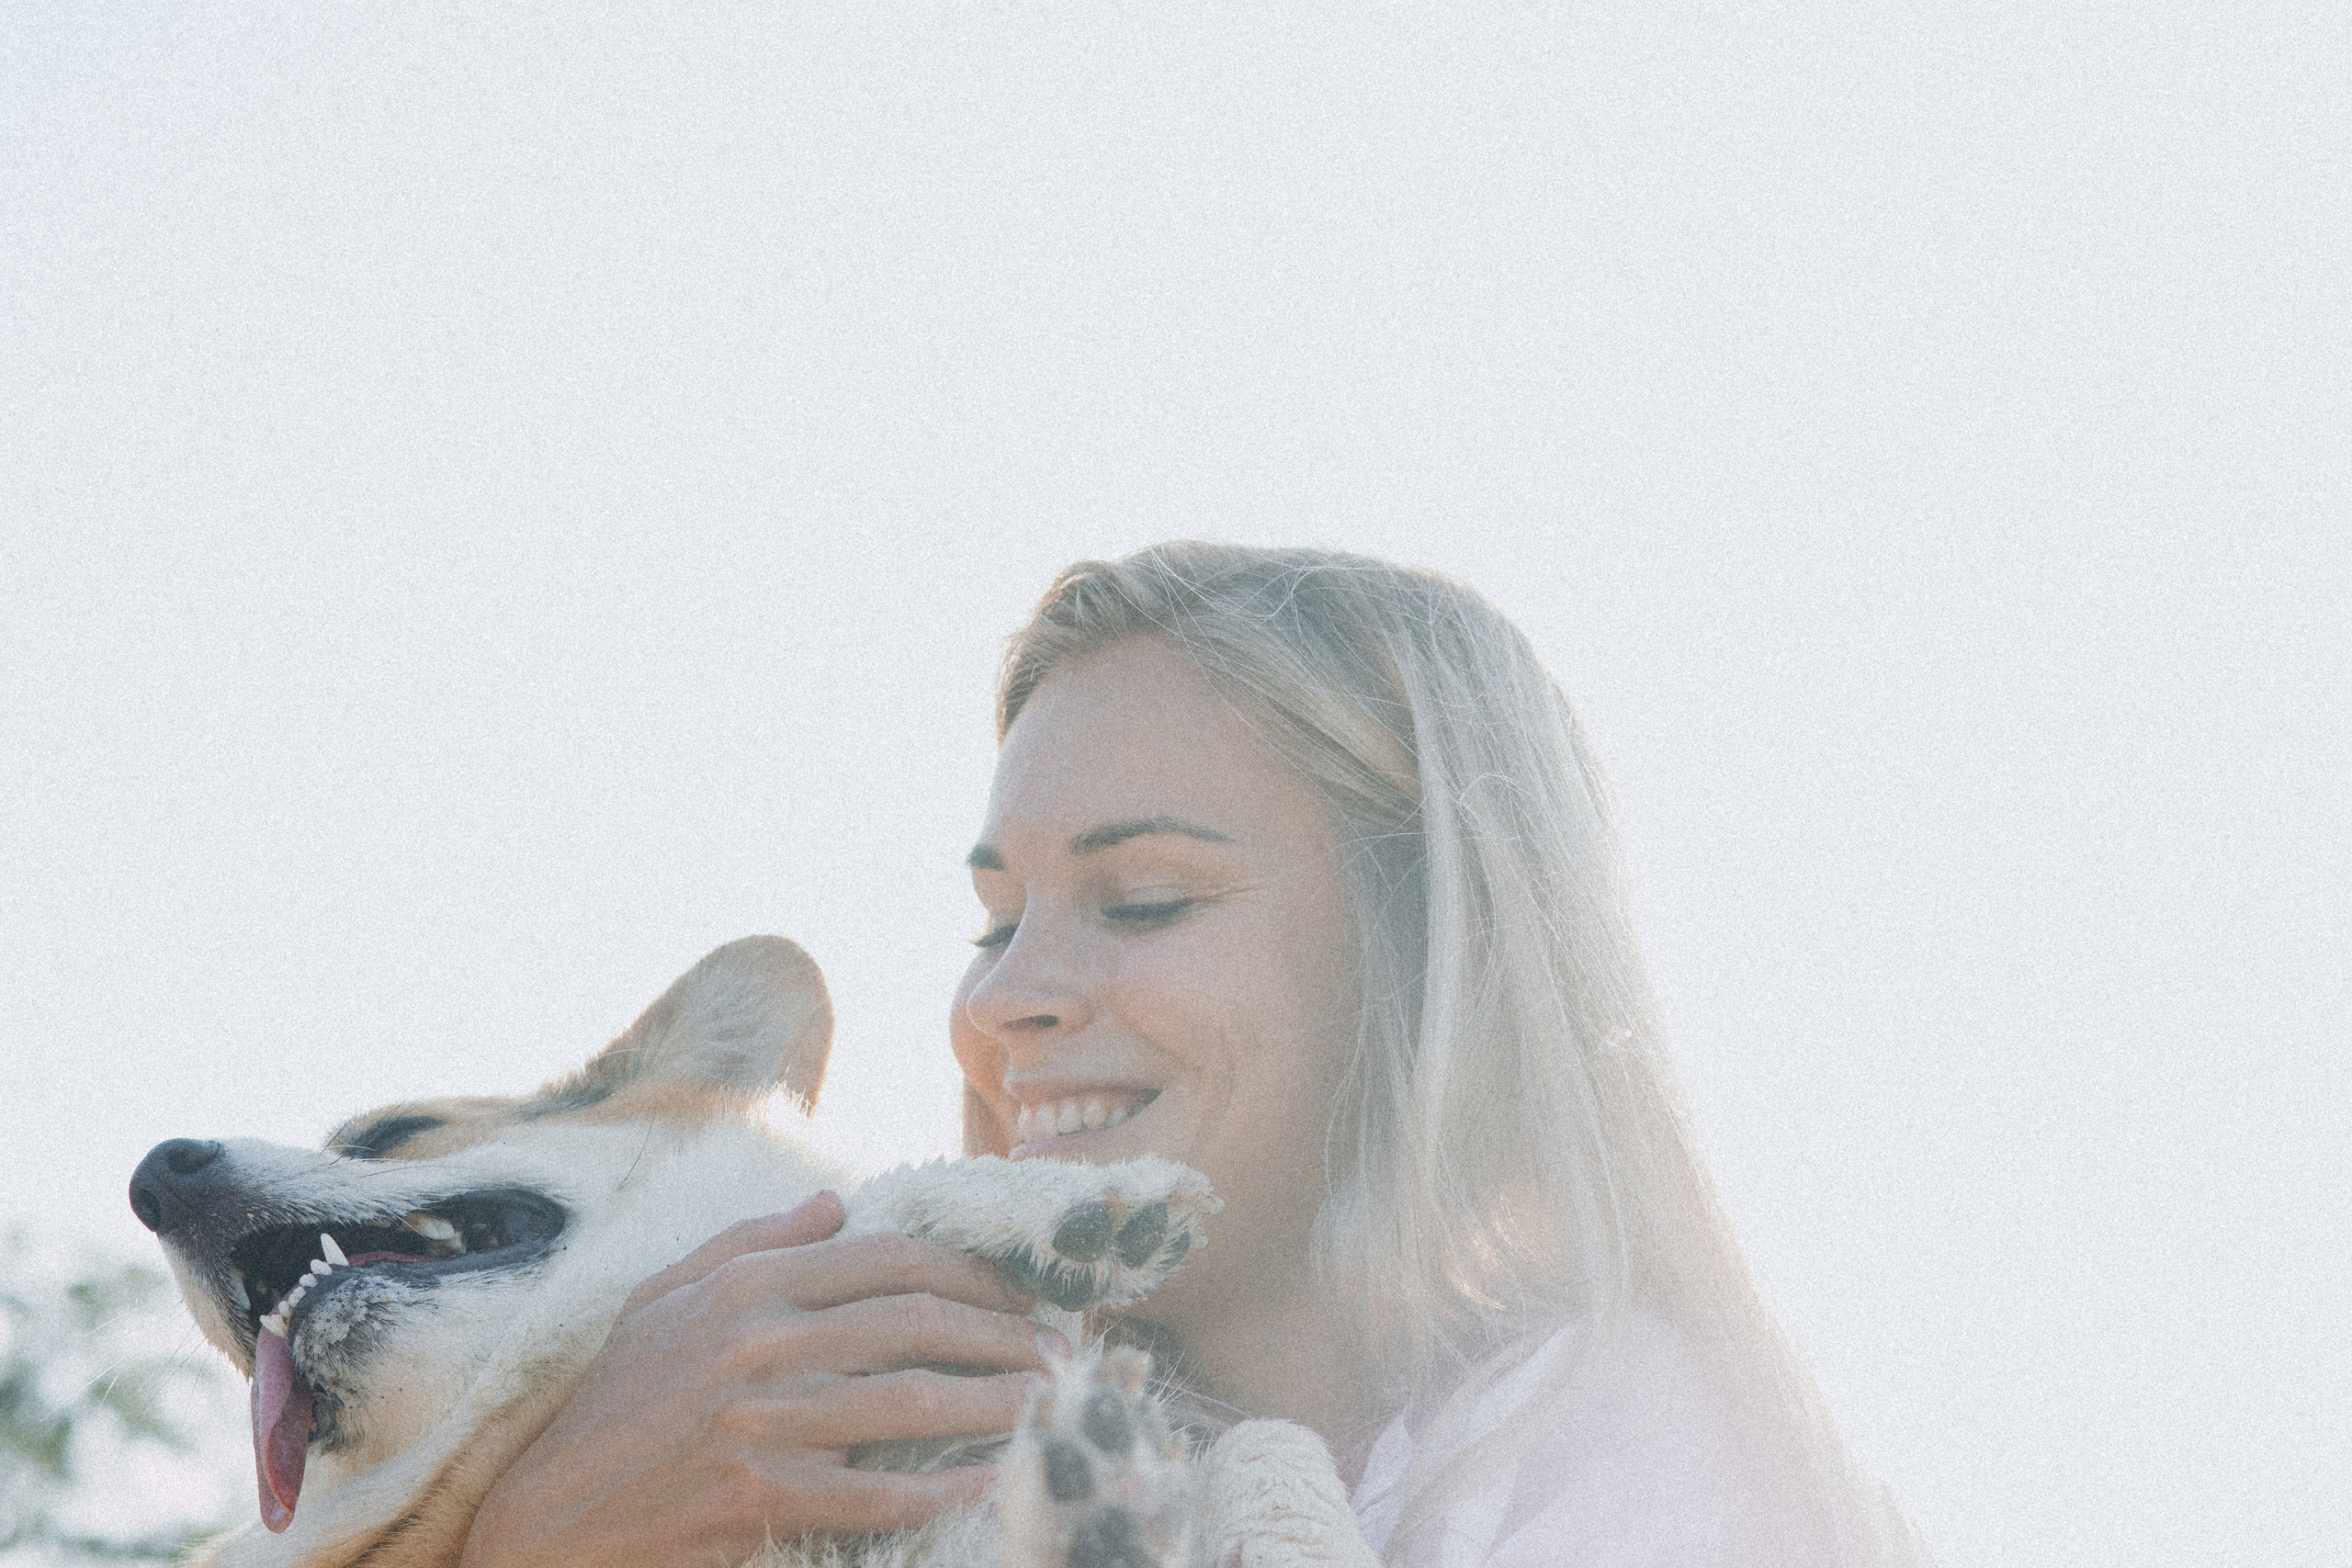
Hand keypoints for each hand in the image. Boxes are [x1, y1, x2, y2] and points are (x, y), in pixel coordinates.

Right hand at [459, 1191, 1062, 1567]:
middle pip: (917, 1320)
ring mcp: (761, 1421)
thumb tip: (837, 1202)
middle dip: (1005, 1333)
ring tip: (1051, 1404)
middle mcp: (760, 1340)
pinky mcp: (760, 1496)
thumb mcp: (662, 1299)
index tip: (1024, 1290)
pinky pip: (878, 1488)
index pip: (890, 1257)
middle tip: (1062, 1350)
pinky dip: (945, 1486)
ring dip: (997, 1402)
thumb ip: (751, 1244)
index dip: (973, 1272)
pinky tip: (995, 1479)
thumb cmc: (609, 1404)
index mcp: (746, 1284)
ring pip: (913, 1400)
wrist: (539, 1515)